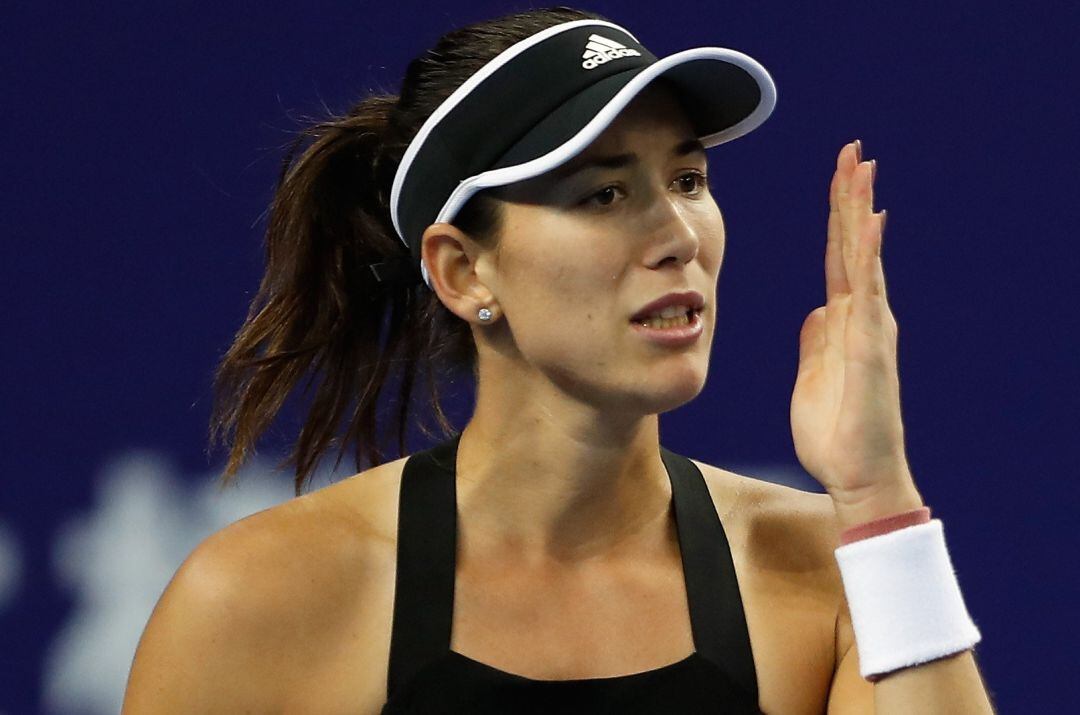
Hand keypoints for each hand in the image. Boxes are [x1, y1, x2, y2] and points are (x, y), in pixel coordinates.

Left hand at [789, 141, 923, 525]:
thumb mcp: (813, 375)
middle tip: (853, 151)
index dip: (836, 217)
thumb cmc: (835, 432)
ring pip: (863, 256)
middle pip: (852, 245)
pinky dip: (867, 253)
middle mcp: (862, 316)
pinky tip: (869, 220)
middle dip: (850, 197)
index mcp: (843, 321)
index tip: (839, 177)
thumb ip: (818, 340)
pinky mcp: (870, 345)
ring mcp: (869, 327)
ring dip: (860, 210)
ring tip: (863, 167)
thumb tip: (818, 311)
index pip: (838, 257)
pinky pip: (868, 290)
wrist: (856, 474)